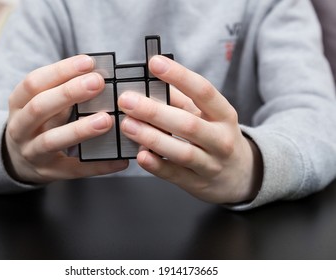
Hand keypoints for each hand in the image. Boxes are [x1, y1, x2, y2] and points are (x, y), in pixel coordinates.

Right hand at [4, 55, 127, 182]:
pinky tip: (119, 160)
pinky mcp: (49, 172)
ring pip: (51, 141)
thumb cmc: (38, 123)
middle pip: (39, 108)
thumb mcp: (42, 103)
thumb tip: (99, 76)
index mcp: (18, 104)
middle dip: (69, 93)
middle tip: (98, 83)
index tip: (88, 62)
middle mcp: (20, 128)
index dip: (60, 71)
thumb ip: (63, 92)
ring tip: (106, 120)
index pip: (34, 83)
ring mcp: (32, 152)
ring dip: (80, 129)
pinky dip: (98, 166)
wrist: (18, 160)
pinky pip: (75, 170)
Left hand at [118, 55, 261, 203]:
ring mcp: (211, 164)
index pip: (204, 91)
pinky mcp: (197, 184)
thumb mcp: (209, 116)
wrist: (241, 176)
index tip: (154, 63)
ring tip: (128, 125)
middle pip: (188, 124)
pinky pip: (175, 175)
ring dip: (152, 138)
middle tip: (127, 101)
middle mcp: (221, 139)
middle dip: (155, 111)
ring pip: (182, 152)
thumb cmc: (218, 138)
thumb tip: (151, 82)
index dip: (179, 76)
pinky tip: (140, 156)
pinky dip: (157, 166)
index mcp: (224, 115)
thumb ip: (182, 100)